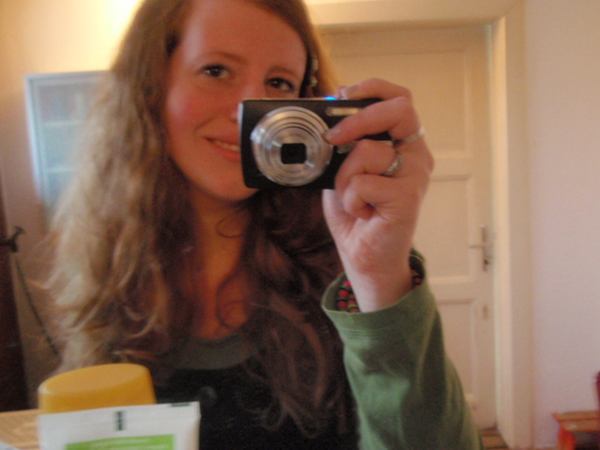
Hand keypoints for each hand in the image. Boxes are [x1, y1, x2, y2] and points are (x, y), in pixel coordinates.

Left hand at [322, 79, 433, 311]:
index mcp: (403, 143)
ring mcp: (416, 176)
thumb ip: (341, 142)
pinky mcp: (407, 198)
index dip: (372, 88)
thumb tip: (324, 109)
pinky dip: (350, 199)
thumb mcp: (342, 169)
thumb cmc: (356, 211)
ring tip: (352, 198)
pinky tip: (362, 213)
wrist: (364, 256)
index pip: (399, 98)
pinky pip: (362, 183)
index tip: (343, 95)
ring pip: (368, 150)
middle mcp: (416, 155)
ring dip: (345, 176)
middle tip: (333, 137)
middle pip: (399, 109)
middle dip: (359, 118)